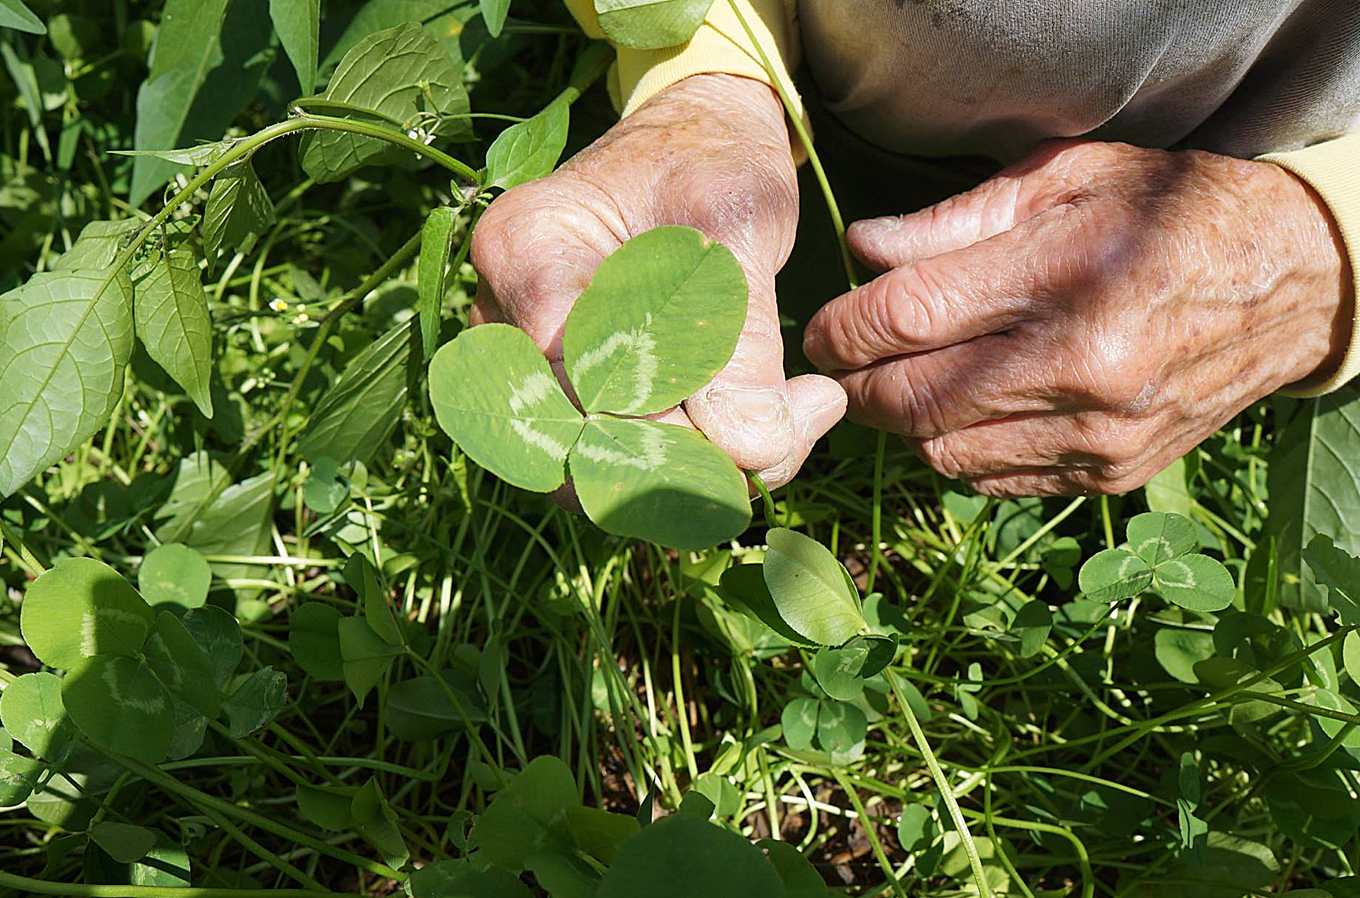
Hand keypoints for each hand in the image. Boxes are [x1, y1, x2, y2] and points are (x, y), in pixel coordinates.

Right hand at [470, 74, 845, 490]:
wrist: (695, 144)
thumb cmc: (713, 165)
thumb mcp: (742, 226)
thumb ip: (742, 335)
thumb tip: (748, 449)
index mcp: (529, 251)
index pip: (584, 384)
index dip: (675, 433)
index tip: (776, 432)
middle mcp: (500, 314)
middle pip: (571, 443)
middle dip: (683, 468)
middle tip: (784, 441)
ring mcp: (517, 356)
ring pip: (583, 467)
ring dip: (682, 477)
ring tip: (775, 439)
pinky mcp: (553, 386)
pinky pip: (600, 456)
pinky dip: (675, 467)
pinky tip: (745, 437)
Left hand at [804, 139, 1353, 496]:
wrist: (1284, 285)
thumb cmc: (1164, 211)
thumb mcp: (1064, 178)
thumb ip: (953, 221)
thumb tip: (863, 250)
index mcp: (1064, 275)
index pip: (906, 319)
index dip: (841, 330)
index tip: (821, 329)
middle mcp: (1081, 366)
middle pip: (911, 399)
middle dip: (856, 385)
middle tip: (844, 362)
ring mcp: (1098, 433)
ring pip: (942, 452)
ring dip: (903, 422)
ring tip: (903, 381)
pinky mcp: (1110, 474)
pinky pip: (992, 481)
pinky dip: (956, 450)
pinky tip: (961, 410)